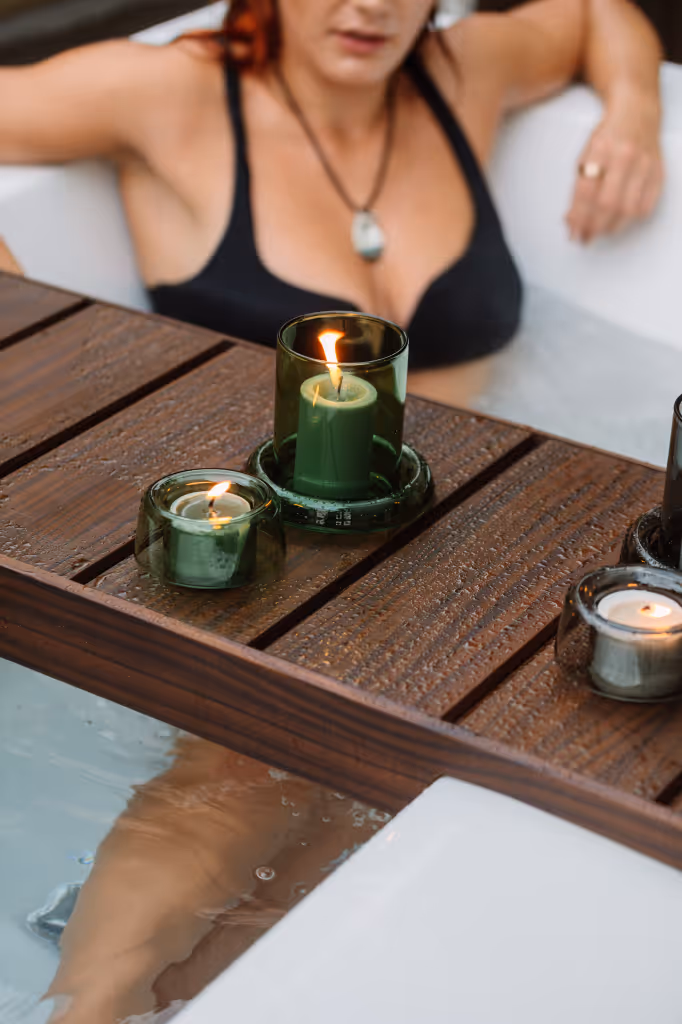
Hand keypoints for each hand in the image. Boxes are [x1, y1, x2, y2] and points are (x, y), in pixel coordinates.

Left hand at [565, 91, 663, 243]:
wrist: (637, 111)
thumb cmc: (608, 135)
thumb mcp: (586, 153)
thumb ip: (579, 185)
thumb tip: (572, 220)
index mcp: (601, 149)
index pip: (586, 191)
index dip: (578, 216)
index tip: (573, 232)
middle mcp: (625, 156)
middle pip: (607, 203)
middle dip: (593, 226)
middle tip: (585, 238)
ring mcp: (645, 164)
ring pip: (628, 209)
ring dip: (611, 227)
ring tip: (600, 232)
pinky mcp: (658, 172)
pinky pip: (646, 206)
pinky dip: (632, 219)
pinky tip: (620, 220)